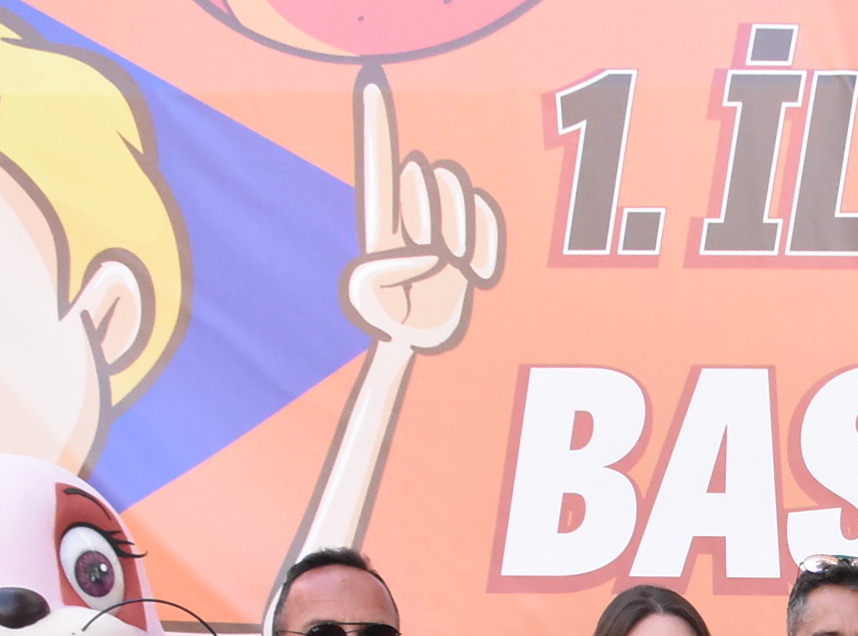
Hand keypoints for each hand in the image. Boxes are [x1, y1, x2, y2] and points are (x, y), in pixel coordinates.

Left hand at [343, 68, 504, 353]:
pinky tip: (472, 275)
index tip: (369, 77)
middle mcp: (411, 208)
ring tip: (451, 270)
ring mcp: (445, 219)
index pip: (377, 160)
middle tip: (433, 262)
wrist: (418, 337)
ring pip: (460, 190)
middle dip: (434, 218)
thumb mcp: (368, 301)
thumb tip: (429, 252)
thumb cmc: (386, 318)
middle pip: (428, 176)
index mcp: (379, 217)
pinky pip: (490, 217)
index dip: (375, 121)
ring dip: (460, 236)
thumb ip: (383, 272)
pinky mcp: (475, 235)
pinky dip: (485, 250)